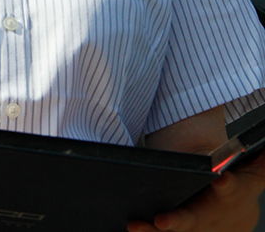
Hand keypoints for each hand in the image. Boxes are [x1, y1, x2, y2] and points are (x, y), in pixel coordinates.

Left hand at [126, 155, 264, 231]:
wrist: (241, 213)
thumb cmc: (237, 183)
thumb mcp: (248, 171)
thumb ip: (255, 161)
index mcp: (230, 194)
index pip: (232, 187)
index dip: (227, 184)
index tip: (220, 179)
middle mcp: (213, 217)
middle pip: (195, 220)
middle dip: (178, 222)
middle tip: (161, 221)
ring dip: (155, 231)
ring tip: (135, 226)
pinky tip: (132, 228)